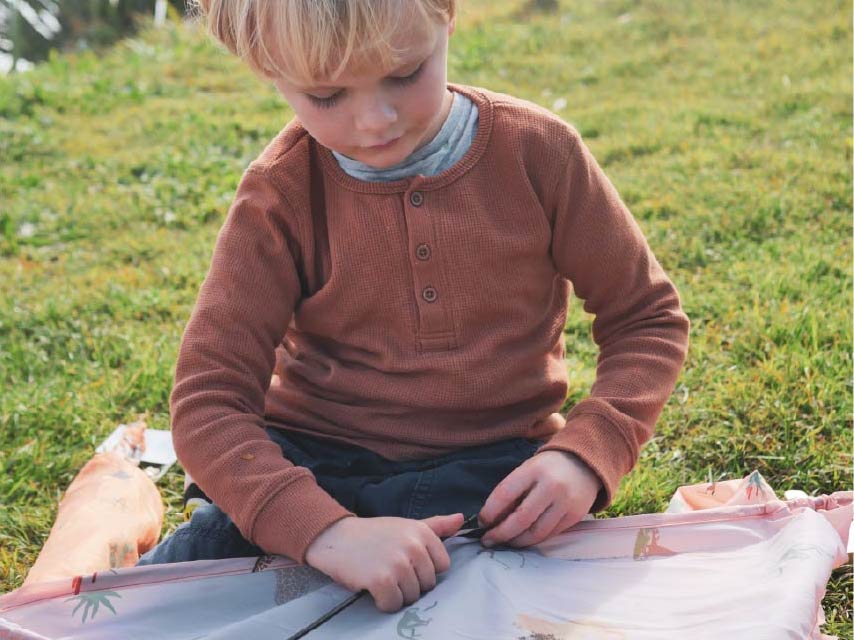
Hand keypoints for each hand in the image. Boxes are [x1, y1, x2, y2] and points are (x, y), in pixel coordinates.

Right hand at [304, 513, 463, 612]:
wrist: (335, 537)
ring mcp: (398, 563)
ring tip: (381, 576)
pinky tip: (373, 588)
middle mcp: (413, 546)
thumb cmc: (374, 533)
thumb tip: (461, 520)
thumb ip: (436, 526)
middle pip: (428, 584)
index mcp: (422, 532)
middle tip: (390, 569)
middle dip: (410, 583)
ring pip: (412, 597)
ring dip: (396, 593)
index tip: (407, 561)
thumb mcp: (406, 526)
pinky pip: (393, 605)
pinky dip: (383, 602)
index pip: (442, 566)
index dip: (424, 569)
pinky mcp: (381, 580)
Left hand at [478, 450, 601, 547]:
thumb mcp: (527, 470)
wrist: (584, 463)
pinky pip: (550, 534)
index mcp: (533, 470)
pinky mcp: (575, 516)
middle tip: (488, 540)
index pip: (505, 494)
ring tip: (505, 542)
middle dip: (501, 533)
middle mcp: (551, 486)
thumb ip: (511, 491)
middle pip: (521, 519)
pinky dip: (534, 540)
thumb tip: (491, 519)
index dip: (490, 512)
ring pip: (536, 532)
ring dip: (516, 541)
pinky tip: (523, 539)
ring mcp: (565, 503)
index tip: (481, 522)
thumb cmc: (547, 468)